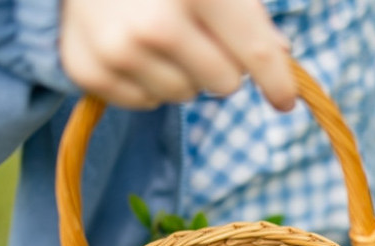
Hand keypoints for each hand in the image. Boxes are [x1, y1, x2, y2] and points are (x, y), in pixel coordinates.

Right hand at [59, 0, 296, 110]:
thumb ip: (248, 13)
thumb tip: (281, 56)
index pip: (254, 54)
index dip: (278, 82)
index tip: (285, 101)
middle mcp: (156, 24)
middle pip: (224, 84)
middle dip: (223, 66)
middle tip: (201, 36)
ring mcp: (118, 50)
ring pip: (184, 96)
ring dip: (183, 73)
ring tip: (160, 36)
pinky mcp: (88, 71)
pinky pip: (145, 103)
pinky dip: (147, 81)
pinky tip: (132, 46)